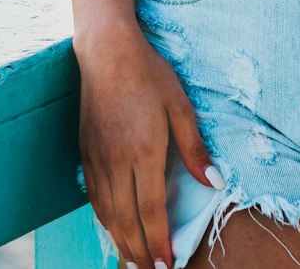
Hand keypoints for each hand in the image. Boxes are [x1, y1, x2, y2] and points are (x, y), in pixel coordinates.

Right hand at [76, 23, 224, 268]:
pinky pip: (94, 197)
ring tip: (132, 262)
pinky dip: (104, 220)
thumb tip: (214, 182)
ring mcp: (97, 158)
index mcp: (144, 150)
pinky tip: (113, 228)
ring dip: (120, 241)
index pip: (151, 210)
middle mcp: (116, 160)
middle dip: (139, 252)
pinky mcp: (85, 152)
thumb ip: (194, 147)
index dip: (159, 242)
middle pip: (126, 220)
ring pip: (107, 213)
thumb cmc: (149, 73)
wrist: (107, 51)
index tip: (167, 265)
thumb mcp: (180, 104)